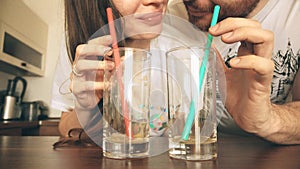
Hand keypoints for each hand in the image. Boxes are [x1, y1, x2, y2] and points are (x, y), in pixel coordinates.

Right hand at [70, 35, 114, 110]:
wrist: (88, 102)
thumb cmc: (96, 84)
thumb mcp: (107, 73)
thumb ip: (113, 65)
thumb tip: (124, 59)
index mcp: (86, 59)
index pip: (89, 44)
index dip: (99, 40)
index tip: (110, 38)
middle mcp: (79, 65)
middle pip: (81, 51)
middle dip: (95, 49)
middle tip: (108, 51)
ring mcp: (76, 77)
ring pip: (81, 65)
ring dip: (97, 64)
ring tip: (111, 66)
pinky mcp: (76, 89)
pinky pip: (85, 85)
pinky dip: (97, 84)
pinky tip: (106, 84)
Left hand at [209, 18, 274, 134]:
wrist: (248, 117)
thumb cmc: (239, 97)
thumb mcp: (222, 75)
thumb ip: (217, 61)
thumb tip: (207, 48)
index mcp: (247, 53)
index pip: (245, 27)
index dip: (229, 24)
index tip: (212, 30)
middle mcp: (256, 56)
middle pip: (256, 27)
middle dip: (235, 24)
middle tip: (216, 32)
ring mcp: (261, 67)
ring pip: (266, 38)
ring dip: (244, 33)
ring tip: (226, 40)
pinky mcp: (263, 81)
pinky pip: (264, 65)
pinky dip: (248, 61)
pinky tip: (233, 64)